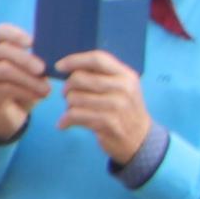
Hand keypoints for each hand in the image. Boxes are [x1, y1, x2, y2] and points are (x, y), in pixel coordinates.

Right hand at [0, 24, 48, 142]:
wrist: (11, 114)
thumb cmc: (25, 87)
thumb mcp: (32, 72)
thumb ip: (39, 62)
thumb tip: (58, 57)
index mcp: (0, 47)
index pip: (1, 31)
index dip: (15, 34)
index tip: (32, 43)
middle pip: (3, 50)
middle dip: (25, 59)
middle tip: (43, 69)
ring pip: (4, 70)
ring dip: (28, 79)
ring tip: (47, 89)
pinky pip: (5, 88)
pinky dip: (25, 92)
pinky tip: (38, 97)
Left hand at [52, 50, 151, 164]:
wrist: (140, 139)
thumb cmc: (124, 109)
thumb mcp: (122, 87)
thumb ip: (102, 75)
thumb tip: (69, 66)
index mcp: (126, 75)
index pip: (97, 59)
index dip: (74, 60)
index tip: (59, 66)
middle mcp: (123, 88)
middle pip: (79, 78)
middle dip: (67, 87)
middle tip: (68, 95)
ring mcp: (116, 106)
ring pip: (74, 97)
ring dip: (67, 105)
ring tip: (73, 110)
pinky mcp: (108, 123)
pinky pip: (75, 115)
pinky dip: (65, 120)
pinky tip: (64, 123)